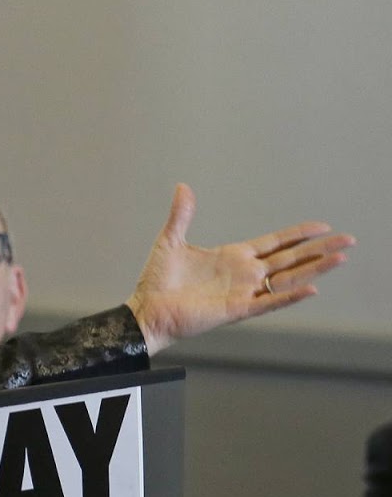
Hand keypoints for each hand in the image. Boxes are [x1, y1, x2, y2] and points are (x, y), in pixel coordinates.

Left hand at [125, 184, 353, 354]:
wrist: (147, 310)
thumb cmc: (157, 281)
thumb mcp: (170, 241)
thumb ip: (182, 215)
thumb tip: (183, 187)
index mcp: (233, 257)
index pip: (275, 243)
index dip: (299, 235)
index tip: (323, 226)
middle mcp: (245, 274)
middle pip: (291, 259)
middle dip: (319, 249)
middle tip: (348, 240)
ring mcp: (244, 292)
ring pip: (288, 279)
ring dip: (314, 269)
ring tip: (340, 258)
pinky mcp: (237, 309)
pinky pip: (270, 302)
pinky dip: (290, 296)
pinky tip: (311, 289)